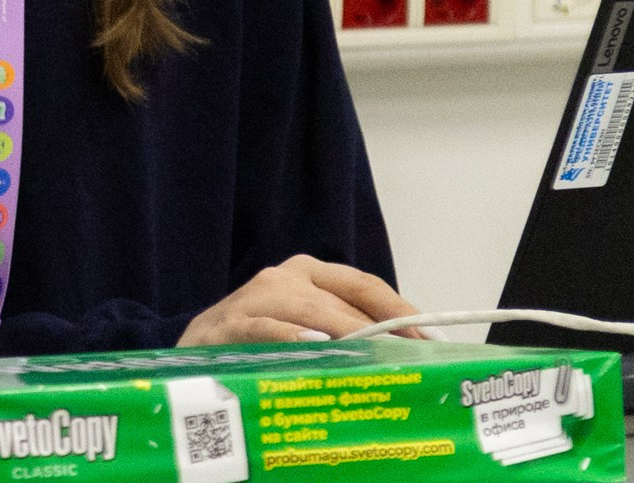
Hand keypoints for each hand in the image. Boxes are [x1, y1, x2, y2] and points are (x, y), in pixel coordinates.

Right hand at [176, 255, 424, 345]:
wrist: (197, 347)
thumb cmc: (262, 341)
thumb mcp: (308, 330)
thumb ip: (347, 334)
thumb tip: (405, 355)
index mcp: (311, 273)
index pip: (365, 286)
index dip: (402, 312)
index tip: (435, 340)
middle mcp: (286, 277)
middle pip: (343, 301)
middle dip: (381, 331)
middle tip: (410, 360)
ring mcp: (257, 298)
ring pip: (310, 312)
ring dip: (345, 334)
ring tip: (374, 354)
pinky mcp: (229, 322)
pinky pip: (265, 328)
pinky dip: (290, 337)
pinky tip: (314, 348)